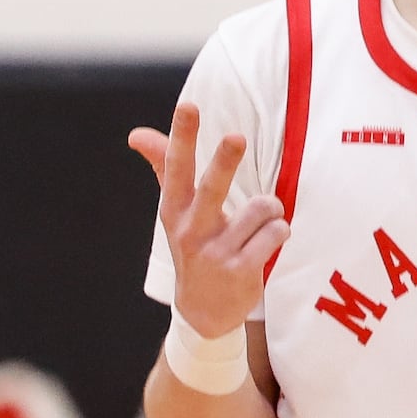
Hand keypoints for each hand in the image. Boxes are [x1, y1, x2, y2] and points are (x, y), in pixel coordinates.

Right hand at [129, 102, 288, 337]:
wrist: (202, 312)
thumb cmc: (194, 244)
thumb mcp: (175, 211)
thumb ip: (163, 167)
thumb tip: (136, 133)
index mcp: (175, 209)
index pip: (176, 166)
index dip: (182, 136)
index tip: (188, 105)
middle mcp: (191, 230)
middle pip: (212, 188)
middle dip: (223, 162)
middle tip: (236, 137)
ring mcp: (215, 253)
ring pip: (260, 208)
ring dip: (271, 208)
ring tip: (262, 220)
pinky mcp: (240, 272)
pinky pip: (275, 233)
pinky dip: (280, 230)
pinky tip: (269, 241)